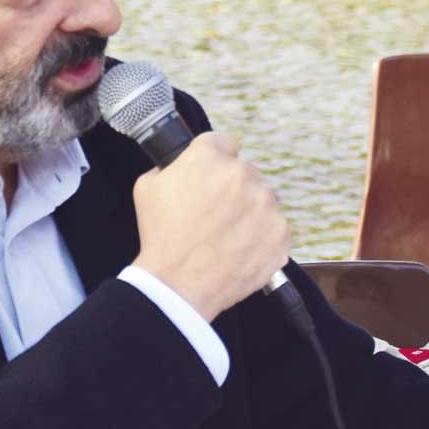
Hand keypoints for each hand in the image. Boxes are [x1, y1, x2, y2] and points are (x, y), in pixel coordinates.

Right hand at [132, 133, 288, 321]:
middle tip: (214, 214)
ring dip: (250, 213)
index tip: (212, 177)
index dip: (216, 160)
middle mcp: (242, 174)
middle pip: (245, 173)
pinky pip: (275, 228)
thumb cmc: (162, 237)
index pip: (224, 143)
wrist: (178, 285)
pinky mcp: (280, 233)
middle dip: (232, 189)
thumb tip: (182, 165)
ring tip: (226, 236)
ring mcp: (266, 204)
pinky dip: (262, 237)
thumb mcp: (148, 187)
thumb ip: (170, 166)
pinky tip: (239, 249)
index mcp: (209, 157)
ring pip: (262, 200)